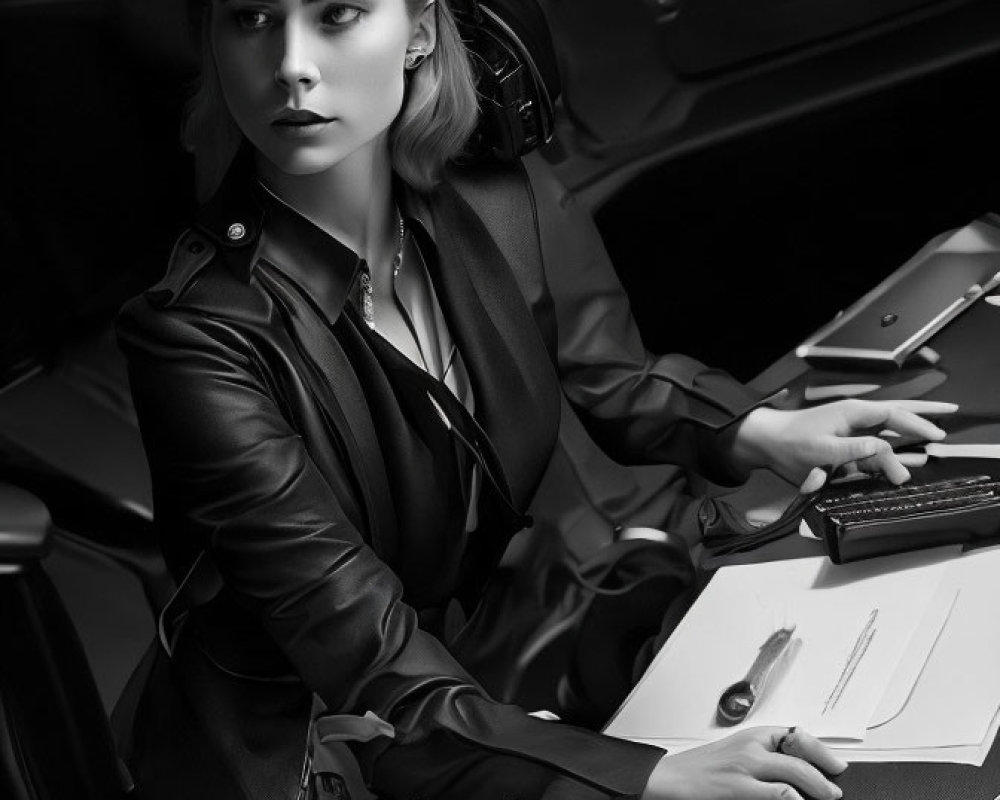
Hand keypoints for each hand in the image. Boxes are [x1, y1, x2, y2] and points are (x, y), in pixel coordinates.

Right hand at [641, 726, 846, 799]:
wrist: (669, 778)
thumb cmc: (700, 768)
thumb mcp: (733, 754)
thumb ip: (761, 757)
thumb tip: (793, 768)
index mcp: (751, 736)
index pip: (794, 734)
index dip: (820, 749)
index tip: (834, 762)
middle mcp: (750, 747)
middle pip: (799, 752)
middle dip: (825, 769)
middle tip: (836, 784)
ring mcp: (745, 767)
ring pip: (794, 771)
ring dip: (817, 786)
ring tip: (828, 796)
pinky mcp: (738, 787)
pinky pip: (777, 792)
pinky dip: (794, 799)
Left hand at [728, 399, 958, 491]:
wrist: (766, 443)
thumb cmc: (790, 444)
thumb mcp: (823, 450)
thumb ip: (855, 451)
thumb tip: (885, 450)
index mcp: (853, 413)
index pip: (893, 415)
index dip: (917, 423)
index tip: (937, 433)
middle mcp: (855, 418)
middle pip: (895, 416)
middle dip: (921, 417)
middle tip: (947, 418)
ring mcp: (850, 431)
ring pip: (887, 432)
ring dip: (908, 436)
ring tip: (932, 438)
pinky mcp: (843, 444)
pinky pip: (873, 446)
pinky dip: (889, 449)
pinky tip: (902, 454)